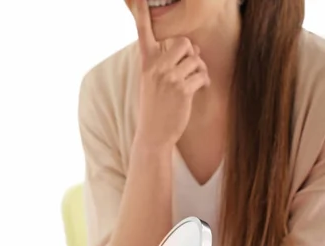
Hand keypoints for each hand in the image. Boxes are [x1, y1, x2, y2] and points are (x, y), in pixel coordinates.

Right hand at [132, 0, 209, 146]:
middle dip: (192, 54)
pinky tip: (197, 91)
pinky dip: (204, 82)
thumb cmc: (155, 107)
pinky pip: (202, 74)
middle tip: (188, 69)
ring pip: (196, 59)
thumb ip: (165, 62)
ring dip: (200, 70)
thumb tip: (193, 47)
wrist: (153, 134)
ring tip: (193, 82)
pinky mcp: (182, 89)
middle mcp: (155, 67)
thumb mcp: (151, 82)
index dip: (140, 12)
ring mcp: (168, 78)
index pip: (142, 32)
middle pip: (184, 42)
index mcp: (146, 63)